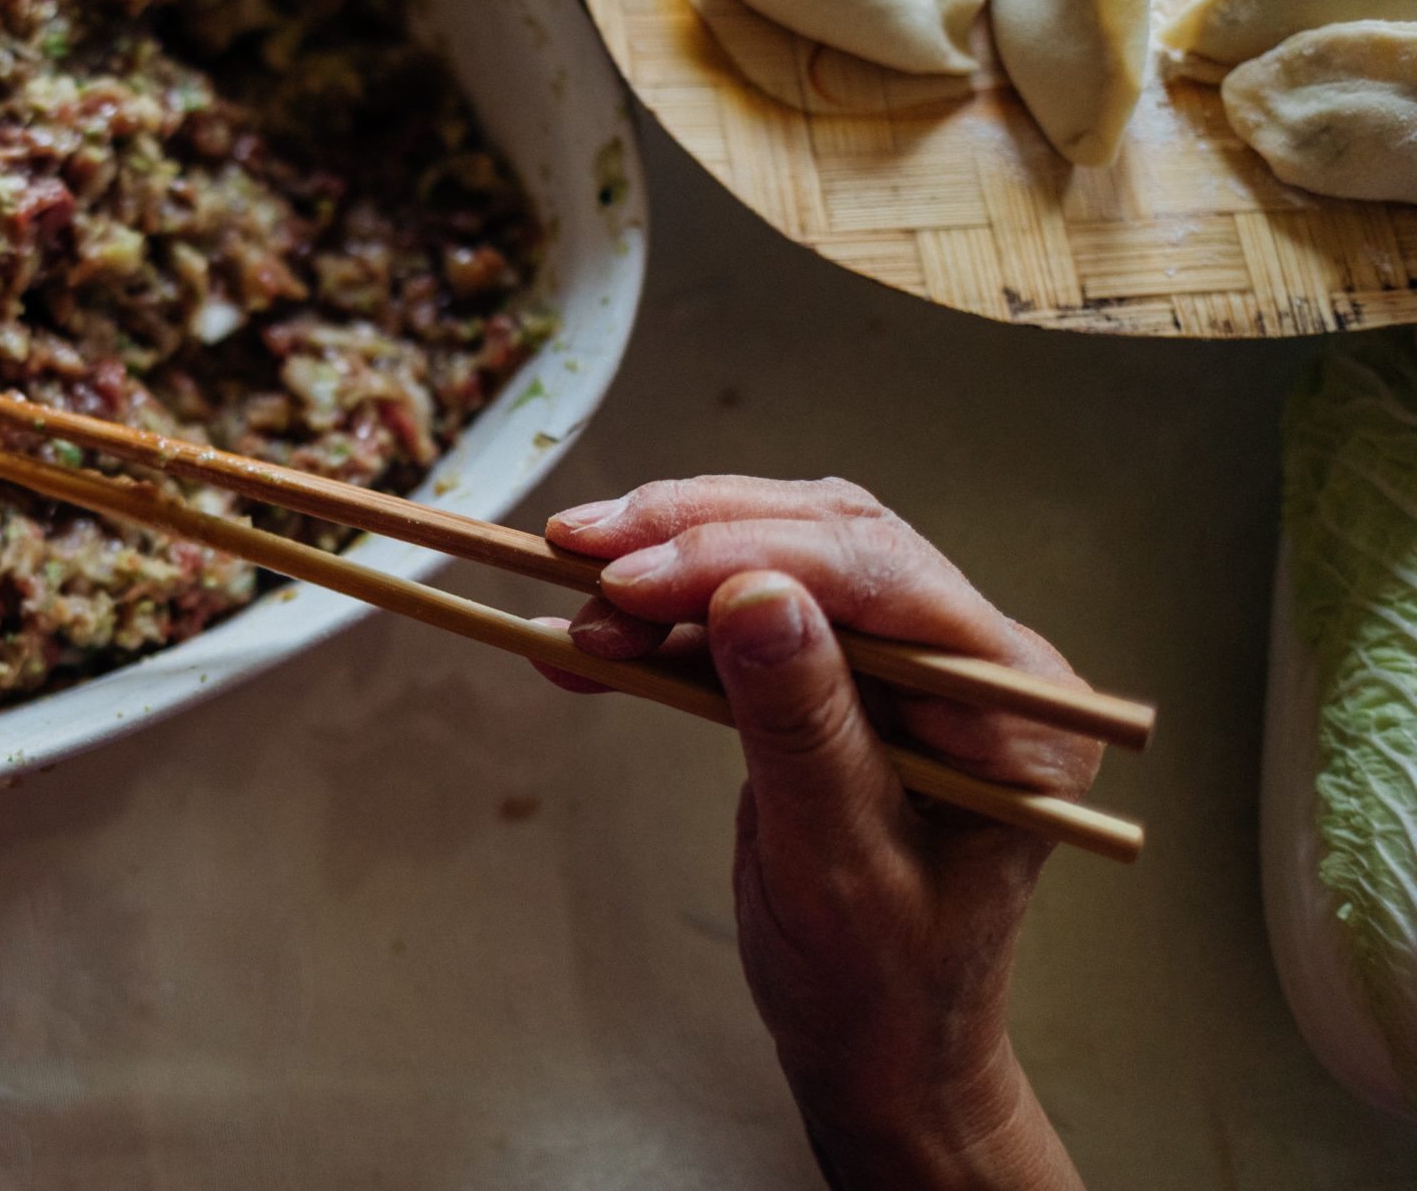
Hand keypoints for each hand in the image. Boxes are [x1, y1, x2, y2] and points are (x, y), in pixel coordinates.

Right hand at [543, 477, 1095, 1190]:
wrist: (876, 1048)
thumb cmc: (881, 985)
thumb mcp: (839, 864)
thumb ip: (802, 725)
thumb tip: (754, 596)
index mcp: (1015, 703)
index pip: (882, 577)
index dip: (749, 554)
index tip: (635, 575)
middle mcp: (971, 660)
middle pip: (826, 542)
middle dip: (693, 541)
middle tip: (582, 553)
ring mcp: (902, 664)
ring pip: (774, 562)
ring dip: (664, 575)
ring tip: (575, 610)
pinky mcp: (836, 676)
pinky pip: (740, 619)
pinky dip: (659, 626)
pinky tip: (585, 643)